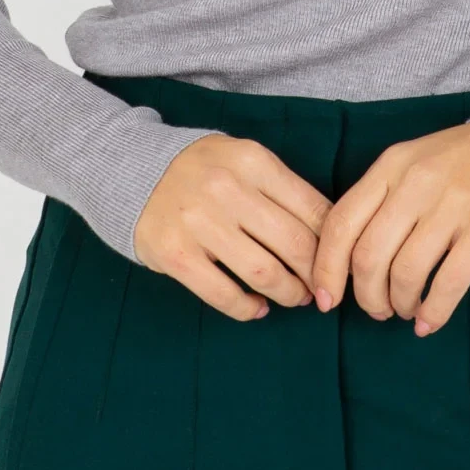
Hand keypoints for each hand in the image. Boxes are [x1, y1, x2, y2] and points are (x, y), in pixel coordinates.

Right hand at [134, 134, 333, 320]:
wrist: (130, 170)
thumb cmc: (201, 170)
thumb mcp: (243, 161)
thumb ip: (281, 188)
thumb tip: (329, 235)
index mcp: (252, 161)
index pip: (314, 208)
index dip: (334, 243)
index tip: (338, 261)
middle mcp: (227, 189)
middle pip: (295, 244)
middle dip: (317, 274)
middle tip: (321, 288)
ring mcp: (199, 222)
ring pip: (265, 272)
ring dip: (289, 293)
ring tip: (294, 297)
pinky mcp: (176, 254)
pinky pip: (225, 294)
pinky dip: (249, 309)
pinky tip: (258, 307)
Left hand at [310, 121, 469, 334]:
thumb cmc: (463, 163)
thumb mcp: (414, 163)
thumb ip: (381, 199)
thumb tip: (347, 257)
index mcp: (391, 166)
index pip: (341, 224)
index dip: (327, 269)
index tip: (325, 298)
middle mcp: (416, 183)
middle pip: (368, 256)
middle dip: (366, 295)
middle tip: (376, 309)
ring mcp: (452, 206)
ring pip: (405, 273)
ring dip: (399, 303)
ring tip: (406, 309)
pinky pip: (449, 283)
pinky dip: (434, 311)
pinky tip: (429, 321)